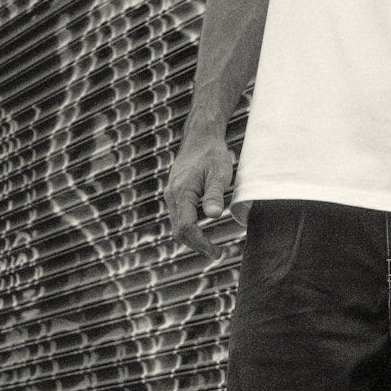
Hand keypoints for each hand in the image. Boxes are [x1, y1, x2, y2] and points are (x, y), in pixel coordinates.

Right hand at [164, 133, 239, 258]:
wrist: (200, 137)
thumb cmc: (212, 154)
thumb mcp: (219, 173)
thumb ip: (214, 194)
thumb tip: (213, 216)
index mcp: (182, 192)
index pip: (187, 227)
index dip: (201, 243)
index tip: (216, 252)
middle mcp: (172, 196)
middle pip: (179, 231)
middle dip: (196, 245)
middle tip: (216, 253)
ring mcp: (171, 195)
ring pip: (177, 225)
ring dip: (193, 238)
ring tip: (212, 246)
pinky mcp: (175, 193)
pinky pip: (179, 216)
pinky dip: (190, 227)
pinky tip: (204, 229)